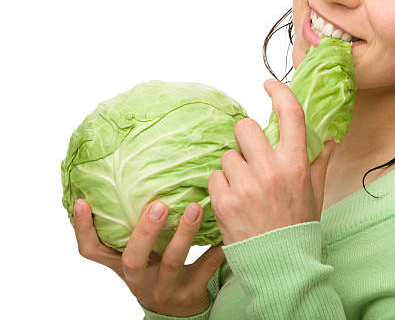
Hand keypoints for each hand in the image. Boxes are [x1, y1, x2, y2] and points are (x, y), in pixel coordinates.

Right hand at [73, 199, 225, 316]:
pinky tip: (225, 229)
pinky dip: (216, 249)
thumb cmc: (154, 269)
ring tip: (196, 207)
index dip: (83, 229)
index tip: (84, 201)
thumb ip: (130, 225)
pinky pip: (206, 268)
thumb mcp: (137, 253)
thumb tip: (129, 173)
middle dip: (145, 231)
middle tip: (158, 204)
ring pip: (172, 262)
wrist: (176, 312)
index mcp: (121, 265)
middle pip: (134, 258)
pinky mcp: (190, 293)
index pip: (92, 250)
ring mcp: (164, 288)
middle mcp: (138, 278)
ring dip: (184, 233)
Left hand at [208, 78, 332, 245]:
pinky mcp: (224, 202)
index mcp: (296, 164)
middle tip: (251, 153)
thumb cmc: (298, 226)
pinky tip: (234, 200)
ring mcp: (245, 186)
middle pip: (244, 127)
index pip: (290, 114)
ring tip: (244, 186)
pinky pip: (214, 177)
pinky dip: (221, 186)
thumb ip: (321, 160)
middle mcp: (271, 170)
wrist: (281, 266)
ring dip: (233, 166)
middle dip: (245, 137)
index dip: (278, 92)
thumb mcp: (315, 192)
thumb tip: (331, 136)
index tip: (269, 84)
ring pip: (227, 154)